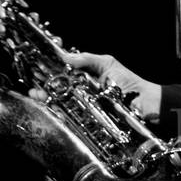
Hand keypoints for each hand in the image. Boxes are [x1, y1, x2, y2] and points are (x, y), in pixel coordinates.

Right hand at [28, 50, 161, 122]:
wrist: (146, 104)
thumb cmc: (128, 82)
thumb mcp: (107, 64)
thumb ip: (87, 59)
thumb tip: (64, 56)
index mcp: (84, 79)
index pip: (61, 75)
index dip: (47, 73)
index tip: (36, 71)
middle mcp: (81, 94)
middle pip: (56, 91)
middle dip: (42, 89)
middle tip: (34, 89)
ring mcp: (84, 109)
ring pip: (59, 106)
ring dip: (46, 101)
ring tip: (38, 97)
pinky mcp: (88, 123)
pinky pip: (70, 120)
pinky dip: (58, 115)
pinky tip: (50, 110)